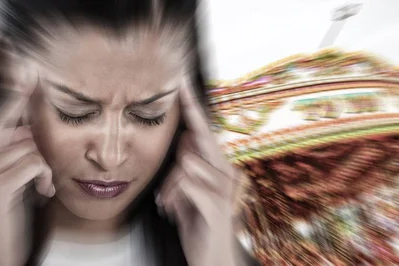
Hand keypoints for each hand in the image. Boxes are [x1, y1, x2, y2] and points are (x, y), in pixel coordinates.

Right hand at [0, 44, 53, 265]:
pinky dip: (43, 178)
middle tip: (43, 175)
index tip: (27, 75)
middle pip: (23, 135)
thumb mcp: (7, 183)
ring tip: (41, 187)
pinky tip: (41, 192)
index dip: (14, 99)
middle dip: (41, 153)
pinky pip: (33, 165)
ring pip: (31, 150)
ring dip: (45, 170)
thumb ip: (14, 157)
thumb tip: (29, 134)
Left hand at [159, 78, 244, 265]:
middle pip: (200, 140)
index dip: (193, 107)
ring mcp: (225, 189)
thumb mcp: (188, 193)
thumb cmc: (200, 226)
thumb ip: (189, 168)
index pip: (205, 132)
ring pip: (186, 164)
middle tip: (177, 125)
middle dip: (184, 135)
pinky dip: (173, 198)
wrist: (211, 259)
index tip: (182, 83)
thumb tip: (185, 142)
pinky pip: (186, 184)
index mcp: (220, 169)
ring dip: (170, 186)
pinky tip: (173, 211)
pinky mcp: (217, 205)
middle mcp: (227, 174)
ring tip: (170, 204)